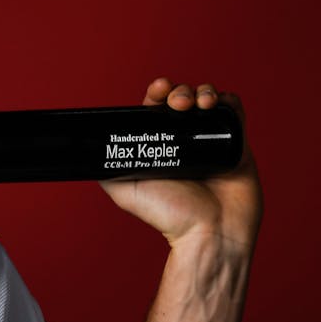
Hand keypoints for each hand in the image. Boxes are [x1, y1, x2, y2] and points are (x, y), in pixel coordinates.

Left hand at [99, 78, 262, 252]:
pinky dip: (227, 100)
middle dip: (179, 92)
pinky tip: (217, 105)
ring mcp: (210, 140)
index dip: (157, 94)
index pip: (156, 109)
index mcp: (159, 145)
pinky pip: (234, 111)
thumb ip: (106, 169)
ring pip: (207, 100)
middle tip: (177, 103)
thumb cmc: (169, 216)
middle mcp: (184, 140)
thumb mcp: (125, 191)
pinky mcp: (236, 142)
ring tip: (198, 104)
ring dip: (202, 92)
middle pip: (181, 99)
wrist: (211, 232)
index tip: (158, 89)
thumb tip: (85, 151)